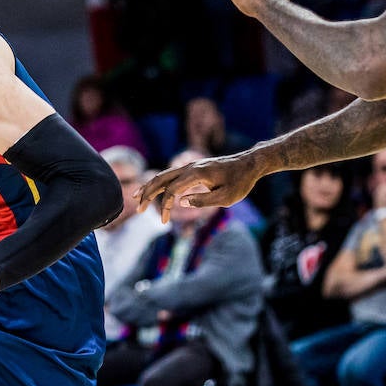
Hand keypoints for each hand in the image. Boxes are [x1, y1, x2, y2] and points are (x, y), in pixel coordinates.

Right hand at [138, 152, 260, 222]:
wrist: (249, 164)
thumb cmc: (240, 182)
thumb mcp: (226, 198)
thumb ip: (203, 200)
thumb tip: (181, 203)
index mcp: (197, 174)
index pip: (172, 190)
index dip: (165, 206)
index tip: (164, 222)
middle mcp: (190, 167)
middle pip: (161, 179)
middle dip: (148, 194)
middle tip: (139, 209)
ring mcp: (191, 166)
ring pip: (164, 175)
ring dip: (149, 186)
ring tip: (136, 197)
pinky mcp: (193, 169)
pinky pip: (171, 175)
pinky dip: (159, 182)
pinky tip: (153, 189)